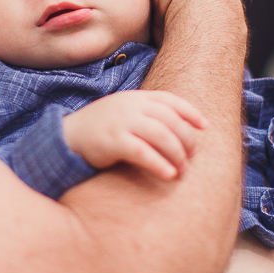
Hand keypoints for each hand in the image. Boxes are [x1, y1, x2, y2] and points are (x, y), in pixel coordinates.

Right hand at [62, 90, 207, 179]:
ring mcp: (121, 122)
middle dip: (186, 139)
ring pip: (161, 134)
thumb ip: (149, 115)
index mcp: (136, 97)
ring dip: (177, 153)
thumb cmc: (104, 128)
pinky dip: (159, 164)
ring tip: (182, 170)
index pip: (170, 100)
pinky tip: (168, 175)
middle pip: (170, 120)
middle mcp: (131, 106)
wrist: (69, 136)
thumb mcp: (126, 114)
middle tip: (191, 156)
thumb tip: (182, 130)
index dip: (190, 112)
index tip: (205, 126)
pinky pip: (142, 152)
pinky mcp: (112, 140)